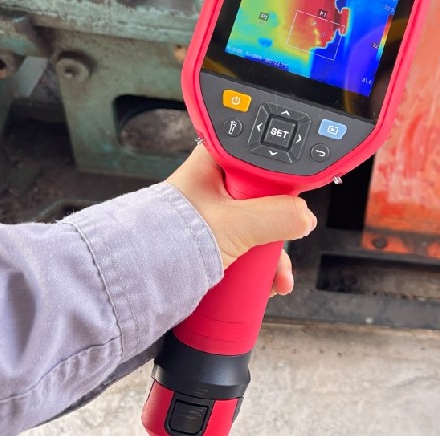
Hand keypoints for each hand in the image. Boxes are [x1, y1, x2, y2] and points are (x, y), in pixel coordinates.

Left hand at [167, 145, 317, 293]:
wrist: (133, 280)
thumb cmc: (166, 241)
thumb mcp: (235, 225)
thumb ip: (277, 215)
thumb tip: (306, 216)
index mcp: (216, 161)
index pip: (263, 158)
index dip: (284, 178)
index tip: (296, 200)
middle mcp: (215, 184)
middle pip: (266, 196)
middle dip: (281, 226)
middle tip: (285, 244)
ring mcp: (213, 213)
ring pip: (258, 224)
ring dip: (272, 252)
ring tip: (274, 277)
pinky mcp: (212, 238)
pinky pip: (246, 244)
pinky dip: (258, 262)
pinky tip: (263, 281)